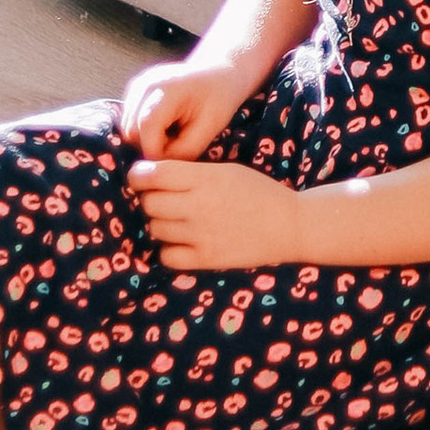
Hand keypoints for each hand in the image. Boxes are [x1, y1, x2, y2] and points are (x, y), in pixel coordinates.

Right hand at [119, 57, 238, 157]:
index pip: (147, 126)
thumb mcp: (210, 128)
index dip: (156, 152)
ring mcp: (136, 87)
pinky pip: (130, 122)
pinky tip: (165, 129)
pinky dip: (144, 132)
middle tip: (176, 146)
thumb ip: (184, 150)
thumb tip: (159, 166)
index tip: (173, 161)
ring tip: (172, 137)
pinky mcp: (133, 93)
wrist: (218, 73)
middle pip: (132, 130)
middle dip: (151, 147)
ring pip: (128, 129)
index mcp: (167, 88)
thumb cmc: (218, 99)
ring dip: (146, 140)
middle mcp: (145, 84)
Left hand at [129, 155, 306, 271]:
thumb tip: (151, 176)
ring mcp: (201, 235)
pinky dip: (169, 249)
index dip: (139, 175)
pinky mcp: (207, 259)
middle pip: (149, 203)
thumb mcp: (226, 171)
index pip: (153, 174)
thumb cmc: (259, 192)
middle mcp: (199, 206)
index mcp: (205, 178)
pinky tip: (182, 243)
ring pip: (155, 229)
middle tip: (163, 200)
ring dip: (160, 224)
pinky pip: (167, 256)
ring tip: (177, 221)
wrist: (291, 225)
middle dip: (150, 199)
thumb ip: (191, 173)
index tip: (141, 177)